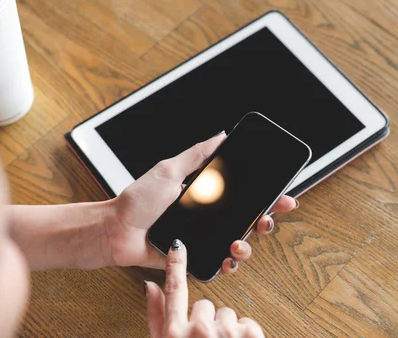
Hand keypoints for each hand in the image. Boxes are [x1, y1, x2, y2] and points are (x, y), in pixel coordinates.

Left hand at [104, 132, 298, 271]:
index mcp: (207, 195)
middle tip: (267, 218)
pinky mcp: (195, 258)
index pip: (244, 194)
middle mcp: (209, 217)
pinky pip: (219, 263)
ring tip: (239, 241)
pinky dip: (230, 263)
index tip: (282, 194)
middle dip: (266, 220)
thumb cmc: (137, 200)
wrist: (116, 229)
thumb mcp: (168, 170)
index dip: (266, 195)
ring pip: (240, 244)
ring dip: (248, 244)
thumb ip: (196, 154)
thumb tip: (221, 135)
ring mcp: (204, 238)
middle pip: (249, 220)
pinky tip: (229, 259)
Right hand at [145, 240, 264, 337]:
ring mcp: (225, 333)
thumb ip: (156, 318)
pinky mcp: (249, 335)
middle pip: (205, 305)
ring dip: (226, 330)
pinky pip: (247, 321)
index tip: (178, 245)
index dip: (176, 265)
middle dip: (206, 322)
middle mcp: (198, 331)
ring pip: (226, 314)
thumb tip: (150, 286)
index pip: (174, 291)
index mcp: (175, 335)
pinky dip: (245, 335)